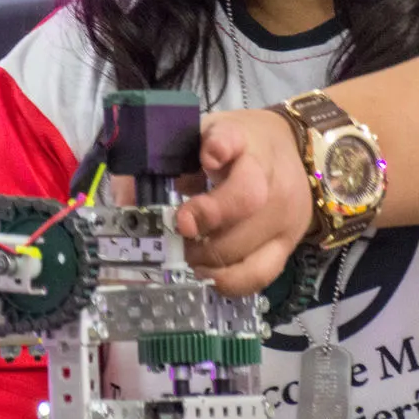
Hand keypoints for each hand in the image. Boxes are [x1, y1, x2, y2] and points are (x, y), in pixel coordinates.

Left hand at [174, 108, 315, 296]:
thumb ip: (166, 160)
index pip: (233, 139)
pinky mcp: (289, 242)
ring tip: (186, 254)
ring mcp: (285, 212)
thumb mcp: (202, 138)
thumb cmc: (237, 146)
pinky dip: (228, 280)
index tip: (207, 159)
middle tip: (177, 229)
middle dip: (205, 221)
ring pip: (249, 244)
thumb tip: (124, 197)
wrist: (294, 151)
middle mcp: (270, 174)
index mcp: (242, 138)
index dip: (219, 147)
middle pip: (245, 200)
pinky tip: (207, 272)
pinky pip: (260, 273)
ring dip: (208, 256)